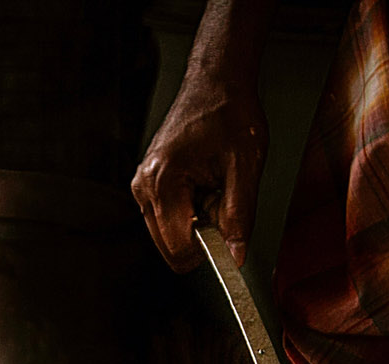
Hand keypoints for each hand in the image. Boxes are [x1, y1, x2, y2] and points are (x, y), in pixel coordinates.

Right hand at [132, 75, 267, 272]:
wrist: (215, 82)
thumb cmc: (228, 113)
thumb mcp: (245, 167)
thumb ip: (239, 216)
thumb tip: (235, 256)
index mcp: (164, 181)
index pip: (179, 247)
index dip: (209, 251)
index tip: (230, 237)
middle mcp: (144, 186)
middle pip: (170, 246)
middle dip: (202, 236)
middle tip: (222, 199)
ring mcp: (142, 186)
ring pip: (169, 235)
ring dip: (196, 224)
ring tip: (213, 187)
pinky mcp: (147, 184)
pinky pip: (167, 218)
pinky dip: (189, 212)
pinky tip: (203, 185)